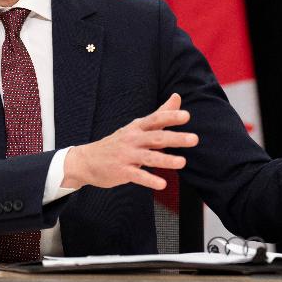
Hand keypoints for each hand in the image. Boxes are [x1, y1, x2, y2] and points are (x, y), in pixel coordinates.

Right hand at [62, 93, 197, 190]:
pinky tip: (162, 184)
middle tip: (194, 139)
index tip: (186, 116)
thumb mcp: (137, 126)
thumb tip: (177, 97)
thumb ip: (160, 114)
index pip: (155, 119)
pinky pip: (137, 176)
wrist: (87, 160)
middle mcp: (132, 139)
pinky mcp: (122, 171)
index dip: (170, 117)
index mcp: (137, 128)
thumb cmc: (118, 143)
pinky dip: (150, 180)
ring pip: (148, 157)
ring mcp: (126, 155)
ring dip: (166, 159)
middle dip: (175, 138)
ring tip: (182, 162)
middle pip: (156, 137)